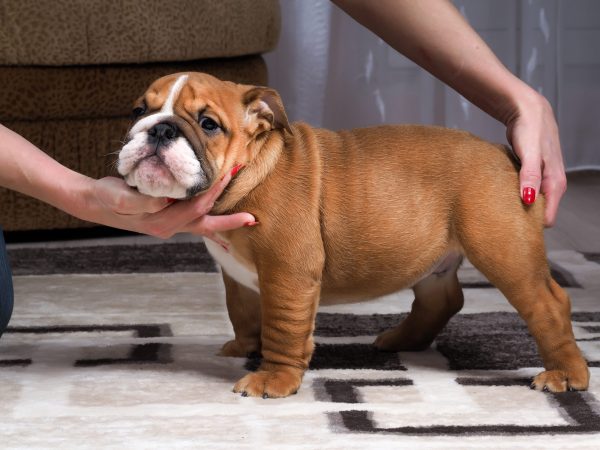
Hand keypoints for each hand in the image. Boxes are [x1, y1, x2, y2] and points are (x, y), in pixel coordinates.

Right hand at [90, 169, 254, 240]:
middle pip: (205, 224)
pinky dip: (211, 228)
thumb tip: (162, 200)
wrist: (95, 202)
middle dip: (229, 221)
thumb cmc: (107, 196)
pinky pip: (196, 225)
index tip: (226, 177)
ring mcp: (170, 226)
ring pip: (203, 226)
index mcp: (160, 221)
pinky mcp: (170, 220)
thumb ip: (139, 199)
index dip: (212, 193)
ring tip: (247, 223)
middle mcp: (169, 227)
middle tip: (251, 218)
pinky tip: (224, 235)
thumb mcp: (118, 196)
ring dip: (225, 224)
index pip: (194, 208)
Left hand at [506, 92, 566, 226]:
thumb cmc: (531, 129)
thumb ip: (530, 176)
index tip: (512, 227)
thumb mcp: (530, 153)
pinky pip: (523, 191)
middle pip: (538, 212)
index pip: (547, 217)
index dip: (532, 225)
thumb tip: (528, 200)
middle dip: (522, 217)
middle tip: (500, 219)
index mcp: (555, 183)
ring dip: (516, 205)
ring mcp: (541, 179)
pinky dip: (513, 193)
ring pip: (530, 201)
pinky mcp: (530, 173)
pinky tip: (500, 192)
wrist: (527, 110)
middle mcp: (550, 184)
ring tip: (498, 207)